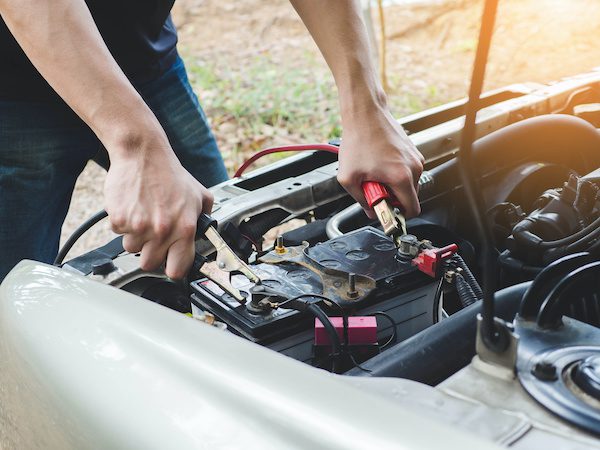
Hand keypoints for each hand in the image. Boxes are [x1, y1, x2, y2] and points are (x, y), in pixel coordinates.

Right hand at [104, 134, 212, 278]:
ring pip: (132, 249)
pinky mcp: (119, 219)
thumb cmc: (170, 174)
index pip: (177, 269)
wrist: (143, 154)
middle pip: (149, 264)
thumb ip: (205, 217)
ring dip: (136, 237)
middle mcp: (162, 231)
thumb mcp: (199, 195)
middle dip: (151, 252)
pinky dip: (123, 223)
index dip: (173, 268)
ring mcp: (139, 227)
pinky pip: (118, 233)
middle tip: (154, 235)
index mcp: (185, 229)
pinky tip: (133, 207)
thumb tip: (208, 234)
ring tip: (144, 216)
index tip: (170, 264)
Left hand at [337, 107, 423, 218]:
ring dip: (392, 184)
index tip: (386, 211)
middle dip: (392, 198)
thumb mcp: (348, 178)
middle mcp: (414, 168)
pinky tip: (379, 164)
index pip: (412, 210)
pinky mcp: (412, 151)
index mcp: (402, 177)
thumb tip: (370, 210)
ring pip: (408, 184)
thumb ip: (360, 200)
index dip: (398, 216)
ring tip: (375, 173)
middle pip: (410, 197)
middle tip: (374, 188)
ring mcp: (415, 158)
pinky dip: (395, 172)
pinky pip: (407, 171)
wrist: (365, 113)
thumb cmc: (358, 140)